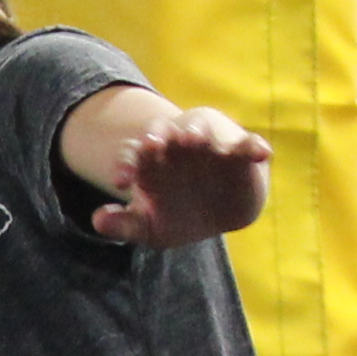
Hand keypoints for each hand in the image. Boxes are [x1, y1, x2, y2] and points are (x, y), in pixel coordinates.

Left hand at [88, 103, 275, 245]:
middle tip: (152, 145)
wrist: (218, 214)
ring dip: (195, 131)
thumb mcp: (148, 227)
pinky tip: (259, 152)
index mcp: (148, 161)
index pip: (131, 155)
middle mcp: (175, 145)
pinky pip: (247, 143)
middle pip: (160, 132)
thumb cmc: (176, 215)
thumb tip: (97, 220)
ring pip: (200, 128)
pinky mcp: (240, 151)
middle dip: (155, 136)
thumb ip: (123, 224)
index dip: (125, 165)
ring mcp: (208, 145)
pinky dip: (252, 145)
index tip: (121, 181)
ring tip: (193, 139)